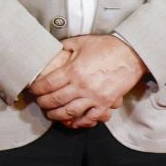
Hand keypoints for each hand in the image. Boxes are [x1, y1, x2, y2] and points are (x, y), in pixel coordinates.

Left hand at [31, 35, 145, 127]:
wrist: (132, 54)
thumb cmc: (106, 47)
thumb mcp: (79, 43)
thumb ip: (62, 50)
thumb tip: (47, 55)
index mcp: (74, 70)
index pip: (47, 84)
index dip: (37, 89)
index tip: (33, 90)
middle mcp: (82, 86)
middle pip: (55, 100)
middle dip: (43, 103)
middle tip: (39, 102)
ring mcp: (95, 97)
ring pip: (69, 112)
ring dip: (56, 115)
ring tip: (51, 113)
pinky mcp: (106, 103)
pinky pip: (90, 118)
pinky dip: (79, 122)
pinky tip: (71, 121)